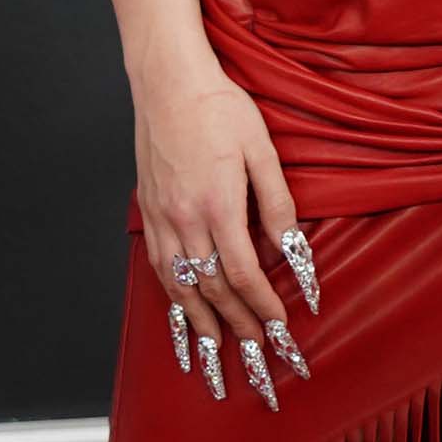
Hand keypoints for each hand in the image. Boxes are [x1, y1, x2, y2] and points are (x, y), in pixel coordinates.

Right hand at [131, 62, 316, 411]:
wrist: (167, 81)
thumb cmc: (218, 107)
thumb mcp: (261, 149)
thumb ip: (276, 203)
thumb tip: (291, 249)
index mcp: (217, 205)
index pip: (244, 274)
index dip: (263, 307)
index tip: (280, 330)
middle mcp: (184, 220)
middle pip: (213, 292)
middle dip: (238, 330)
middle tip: (258, 360)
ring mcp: (161, 220)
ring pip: (182, 288)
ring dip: (202, 328)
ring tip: (216, 359)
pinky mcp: (149, 214)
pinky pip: (161, 270)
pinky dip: (174, 302)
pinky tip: (184, 318)